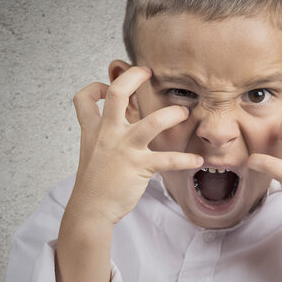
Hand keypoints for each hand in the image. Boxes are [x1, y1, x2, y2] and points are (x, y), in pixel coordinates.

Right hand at [69, 66, 203, 224]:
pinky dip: (186, 159)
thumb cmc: (93, 184)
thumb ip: (104, 137)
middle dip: (134, 76)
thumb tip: (121, 126)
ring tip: (184, 112)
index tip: (105, 87)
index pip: (84, 98)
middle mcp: (108, 134)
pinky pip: (169, 159)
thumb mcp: (91, 154)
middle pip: (117, 94)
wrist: (90, 210)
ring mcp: (124, 149)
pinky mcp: (139, 166)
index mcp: (93, 131)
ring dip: (172, 114)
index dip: (94, 87)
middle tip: (148, 72)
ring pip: (152, 122)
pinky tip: (197, 160)